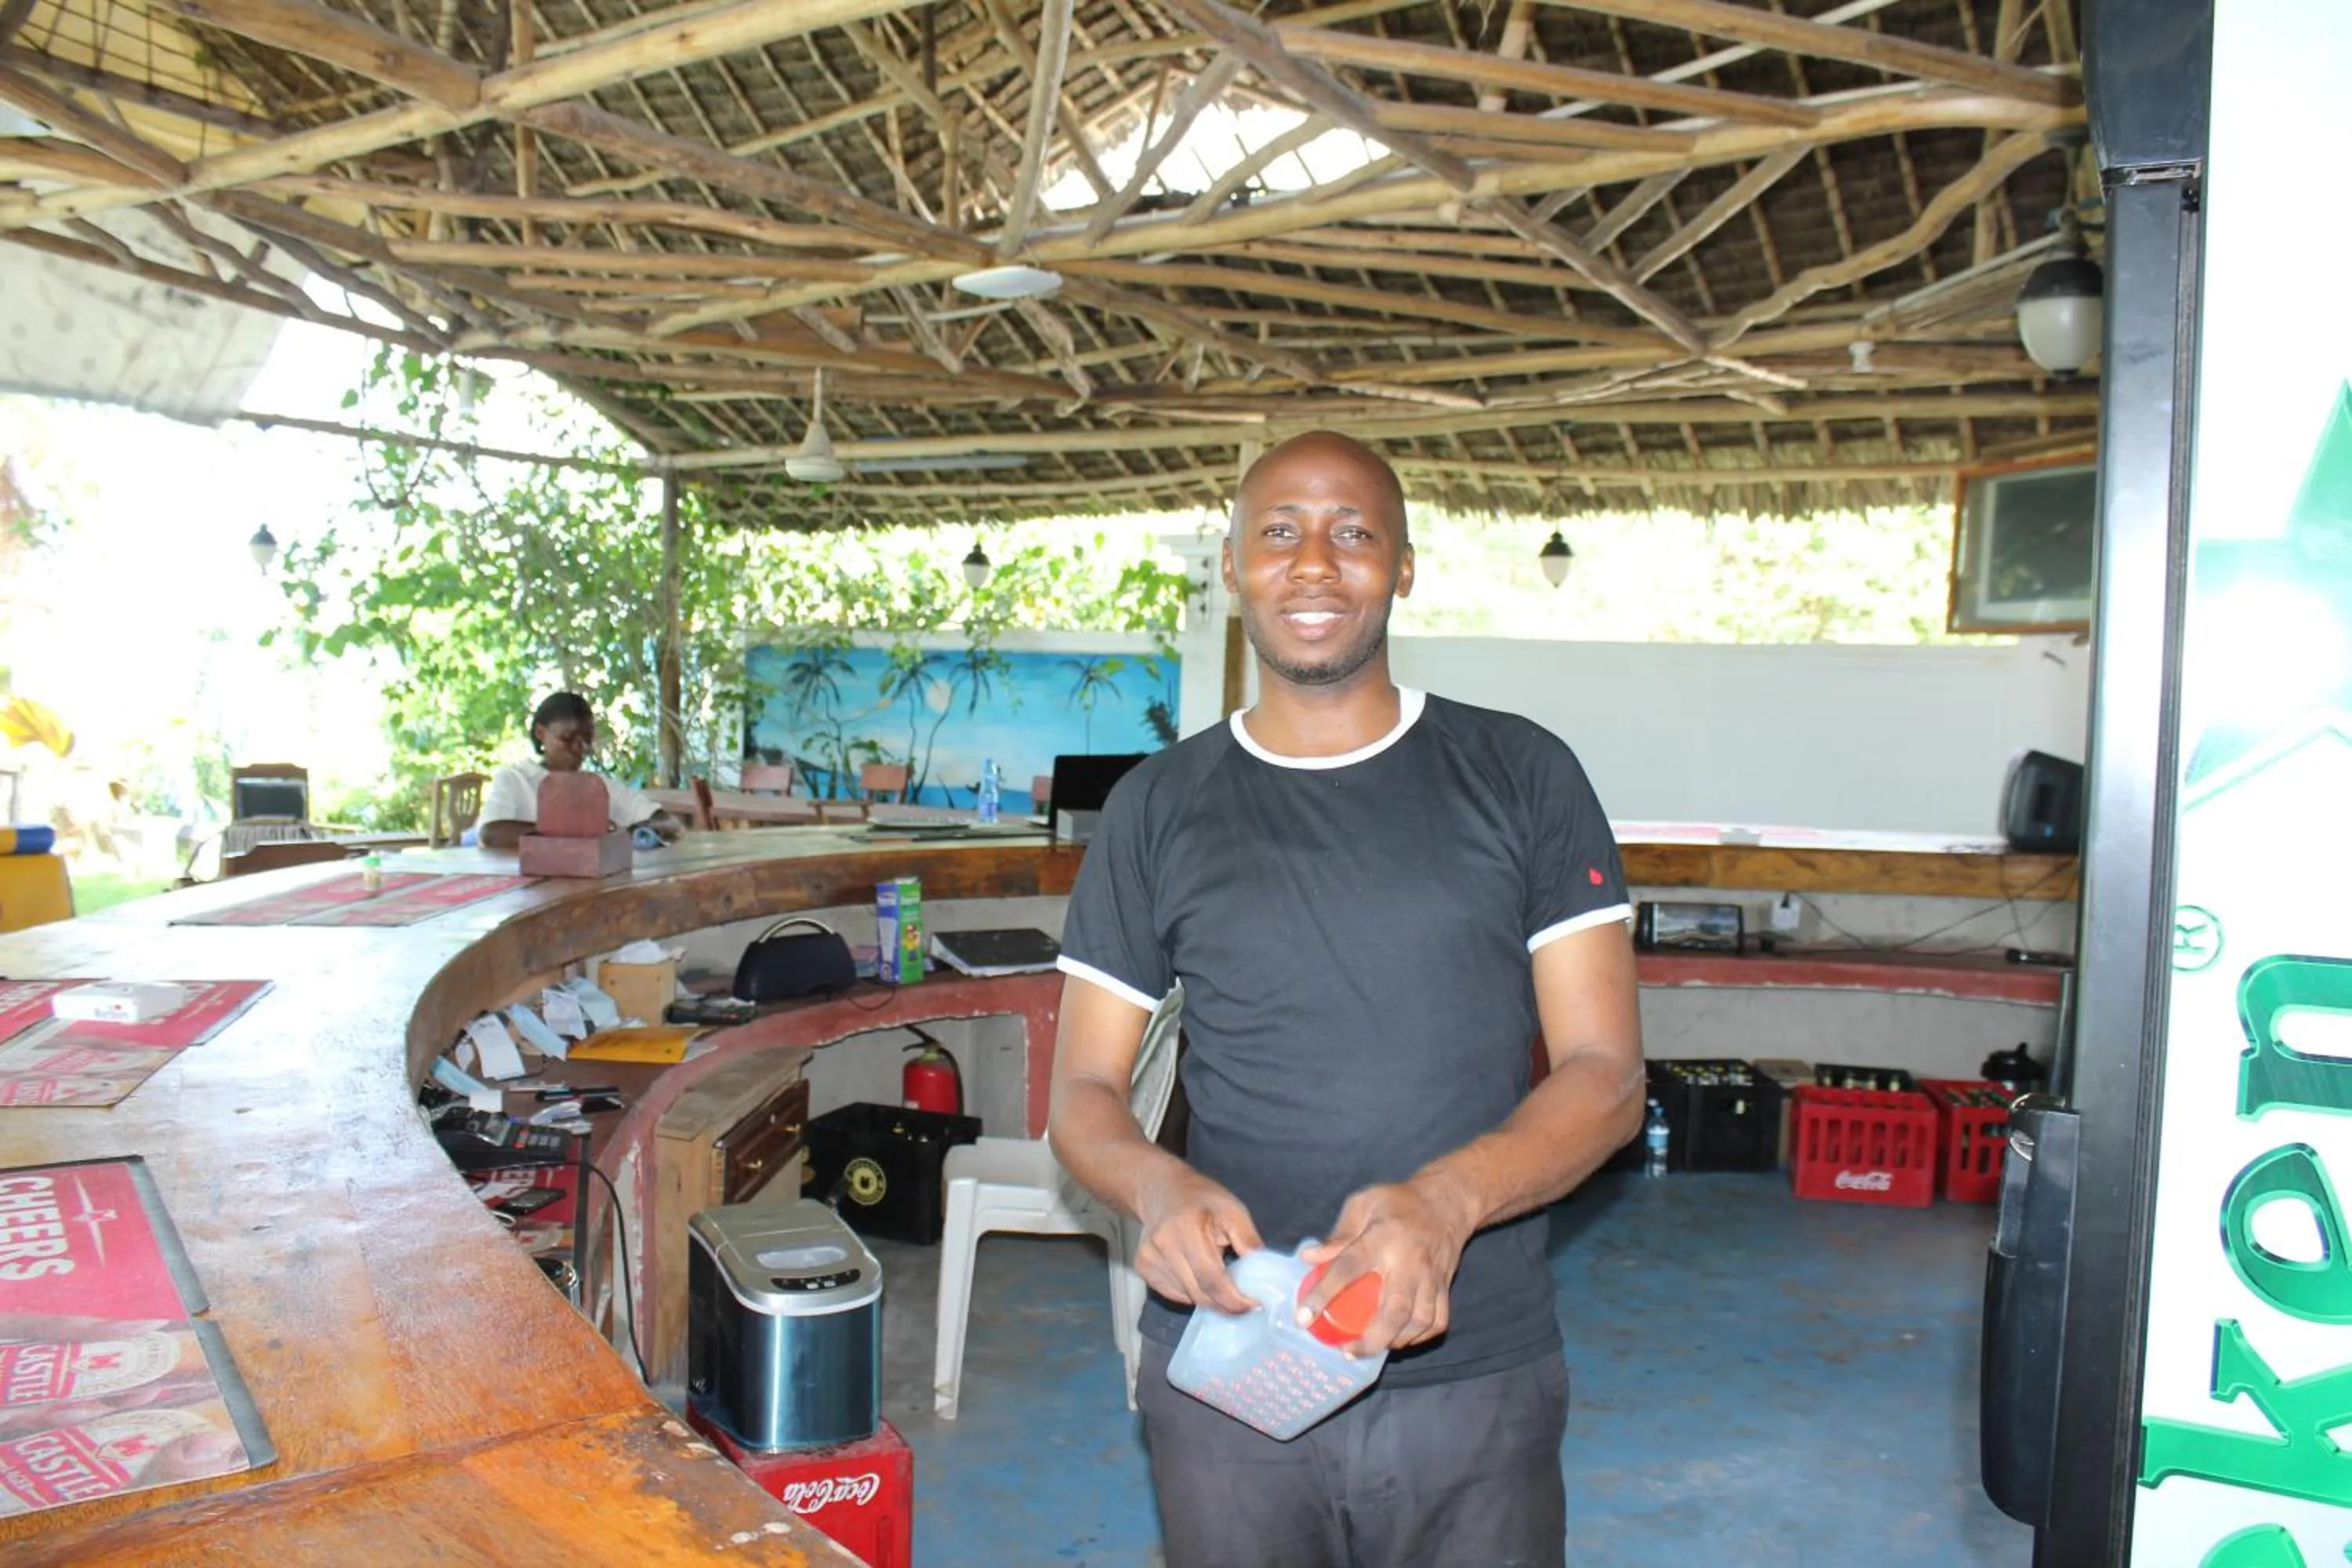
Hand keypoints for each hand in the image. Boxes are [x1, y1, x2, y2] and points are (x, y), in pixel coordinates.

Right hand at [1133, 1166, 1262, 1314]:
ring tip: (1221, 1282)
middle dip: (1226, 1304)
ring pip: (1187, 1297)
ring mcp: (1148, 1258)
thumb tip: (1266, 1276)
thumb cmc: (1202, 1199)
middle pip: (1199, 1293)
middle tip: (1245, 1302)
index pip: (1212, 1279)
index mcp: (1187, 1228)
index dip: (1234, 1299)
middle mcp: (1162, 1245)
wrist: (1161, 1190)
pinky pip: (1174, 1294)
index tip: (1255, 1305)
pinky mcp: (1142, 1267)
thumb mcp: (1233, 1210)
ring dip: (1210, 1298)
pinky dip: (1192, 1293)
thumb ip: (1249, 1241)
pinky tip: (1198, 1275)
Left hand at [1298, 1174, 1478, 1354]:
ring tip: (1370, 1348)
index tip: (1303, 1317)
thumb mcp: (1363, 1203)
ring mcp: (1430, 1277)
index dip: (1324, 1294)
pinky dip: (1419, 1337)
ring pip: (1418, 1321)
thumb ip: (1339, 1233)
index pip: (1348, 1267)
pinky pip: (1437, 1322)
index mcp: (1382, 1237)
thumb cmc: (1398, 1203)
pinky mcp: (1444, 1287)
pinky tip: (1399, 1339)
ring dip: (1394, 1342)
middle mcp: (1409, 1262)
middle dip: (1371, 1339)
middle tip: (1347, 1351)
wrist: (1447, 1202)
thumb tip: (1309, 1257)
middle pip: (1393, 1310)